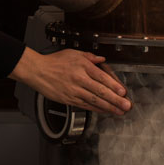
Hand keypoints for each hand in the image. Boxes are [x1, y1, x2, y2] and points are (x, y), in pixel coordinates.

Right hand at [9, 47, 130, 115]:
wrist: (37, 71)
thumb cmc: (54, 62)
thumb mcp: (73, 53)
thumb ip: (89, 57)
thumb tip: (102, 59)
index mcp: (82, 66)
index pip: (101, 77)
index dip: (114, 86)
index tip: (123, 92)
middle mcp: (79, 79)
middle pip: (100, 91)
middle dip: (115, 100)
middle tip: (126, 105)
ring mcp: (74, 90)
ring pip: (94, 100)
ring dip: (108, 107)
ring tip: (119, 111)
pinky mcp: (68, 99)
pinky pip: (85, 105)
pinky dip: (96, 109)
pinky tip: (105, 111)